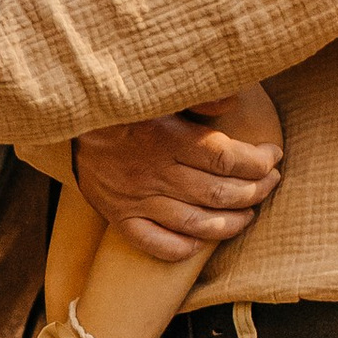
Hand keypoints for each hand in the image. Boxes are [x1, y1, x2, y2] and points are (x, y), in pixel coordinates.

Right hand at [74, 114, 281, 263]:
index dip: (259, 161)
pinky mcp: (119, 216)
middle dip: (256, 190)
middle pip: (220, 193)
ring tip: (249, 213)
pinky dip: (183, 248)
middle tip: (270, 182)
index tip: (272, 155)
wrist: (64, 120)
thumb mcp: (158, 89)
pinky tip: (201, 241)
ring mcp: (137, 198)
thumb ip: (197, 94)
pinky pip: (156, 244)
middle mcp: (155, 172)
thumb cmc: (121, 103)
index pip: (227, 158)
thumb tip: (232, 101)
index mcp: (167, 137)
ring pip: (197, 224)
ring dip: (232, 223)